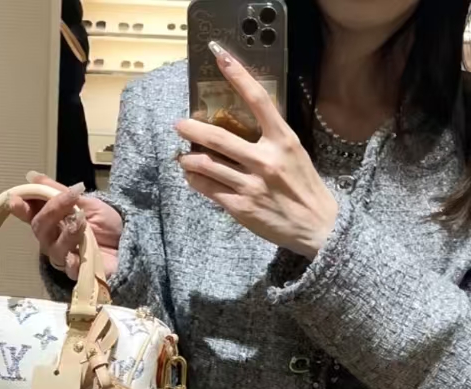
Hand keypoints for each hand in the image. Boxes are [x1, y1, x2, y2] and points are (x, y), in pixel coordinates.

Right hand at [9, 173, 121, 279]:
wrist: (131, 243)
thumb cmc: (108, 224)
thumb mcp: (86, 201)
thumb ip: (59, 191)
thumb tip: (32, 176)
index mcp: (54, 221)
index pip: (31, 214)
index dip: (21, 208)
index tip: (15, 200)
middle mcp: (54, 240)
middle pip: (40, 229)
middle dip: (52, 211)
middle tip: (70, 198)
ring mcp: (65, 258)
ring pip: (53, 247)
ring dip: (67, 232)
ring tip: (82, 220)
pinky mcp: (78, 273)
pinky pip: (68, 268)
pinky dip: (73, 258)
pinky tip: (80, 250)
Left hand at [175, 45, 337, 259]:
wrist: (316, 225)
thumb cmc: (304, 187)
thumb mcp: (294, 153)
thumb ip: (270, 139)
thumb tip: (240, 127)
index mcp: (283, 140)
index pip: (258, 100)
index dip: (238, 76)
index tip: (221, 57)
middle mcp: (266, 159)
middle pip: (219, 138)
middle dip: (193, 130)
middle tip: (179, 125)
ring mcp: (251, 184)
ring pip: (208, 166)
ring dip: (189, 159)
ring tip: (181, 156)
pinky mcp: (241, 206)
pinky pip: (209, 190)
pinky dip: (196, 182)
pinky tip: (192, 177)